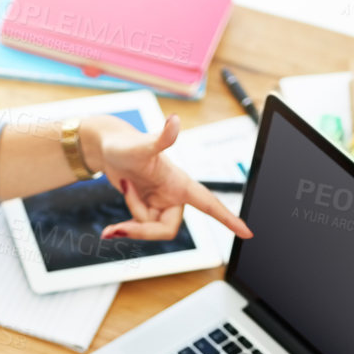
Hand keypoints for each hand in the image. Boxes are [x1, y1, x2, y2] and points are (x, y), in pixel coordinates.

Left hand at [83, 113, 253, 241]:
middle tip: (116, 228)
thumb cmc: (125, 144)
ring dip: (131, 218)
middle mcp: (173, 196)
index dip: (229, 219)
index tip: (248, 233)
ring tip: (124, 188)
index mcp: (180, 184)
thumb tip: (174, 120)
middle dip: (142, 229)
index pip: (209, 204)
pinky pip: (140, 228)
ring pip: (150, 229)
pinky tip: (112, 222)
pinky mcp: (147, 208)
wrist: (106, 149)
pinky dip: (125, 227)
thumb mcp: (142, 145)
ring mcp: (160, 203)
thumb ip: (161, 137)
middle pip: (168, 230)